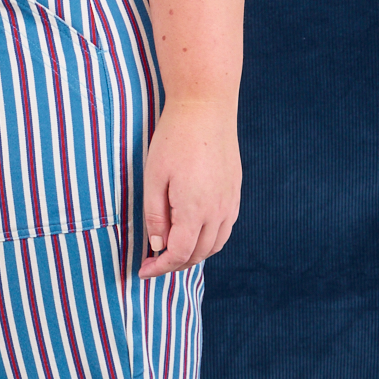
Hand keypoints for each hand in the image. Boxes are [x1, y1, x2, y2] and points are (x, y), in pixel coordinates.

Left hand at [139, 98, 240, 276]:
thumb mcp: (153, 179)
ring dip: (193, 254)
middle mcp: (218, 212)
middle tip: (153, 261)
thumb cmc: (174, 140)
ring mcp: (231, 202)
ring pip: (215, 245)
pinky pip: (225, 228)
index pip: (179, 254)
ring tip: (171, 249)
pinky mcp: (236, 192)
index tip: (143, 270)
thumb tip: (158, 246)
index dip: (159, 268)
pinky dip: (208, 240)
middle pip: (198, 254)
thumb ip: (155, 217)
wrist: (206, 108)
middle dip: (175, 264)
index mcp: (195, 210)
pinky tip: (192, 232)